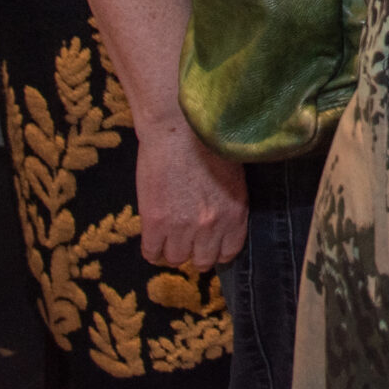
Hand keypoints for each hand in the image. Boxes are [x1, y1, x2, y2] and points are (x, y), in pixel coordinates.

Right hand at [134, 121, 246, 269]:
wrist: (178, 126)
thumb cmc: (208, 144)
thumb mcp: (232, 178)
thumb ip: (228, 207)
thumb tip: (220, 225)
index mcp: (236, 213)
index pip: (228, 253)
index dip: (216, 249)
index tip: (207, 242)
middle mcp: (212, 225)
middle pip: (202, 262)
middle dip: (194, 252)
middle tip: (186, 238)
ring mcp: (183, 227)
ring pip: (176, 259)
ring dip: (171, 250)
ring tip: (168, 234)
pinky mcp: (155, 223)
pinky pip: (151, 253)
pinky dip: (151, 248)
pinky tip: (153, 234)